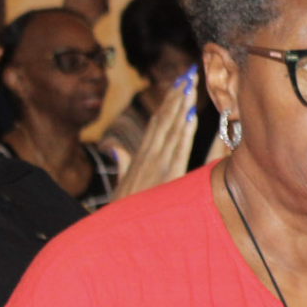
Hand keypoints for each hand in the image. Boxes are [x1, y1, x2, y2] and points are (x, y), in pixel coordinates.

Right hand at [109, 68, 198, 199]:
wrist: (114, 234)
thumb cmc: (121, 212)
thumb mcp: (121, 186)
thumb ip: (122, 164)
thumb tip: (116, 149)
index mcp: (140, 157)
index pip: (156, 123)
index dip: (167, 103)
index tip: (177, 84)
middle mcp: (148, 157)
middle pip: (164, 119)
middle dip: (176, 96)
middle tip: (189, 72)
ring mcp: (157, 165)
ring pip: (171, 129)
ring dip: (181, 105)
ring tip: (191, 84)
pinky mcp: (167, 177)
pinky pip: (178, 150)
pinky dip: (185, 132)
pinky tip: (192, 115)